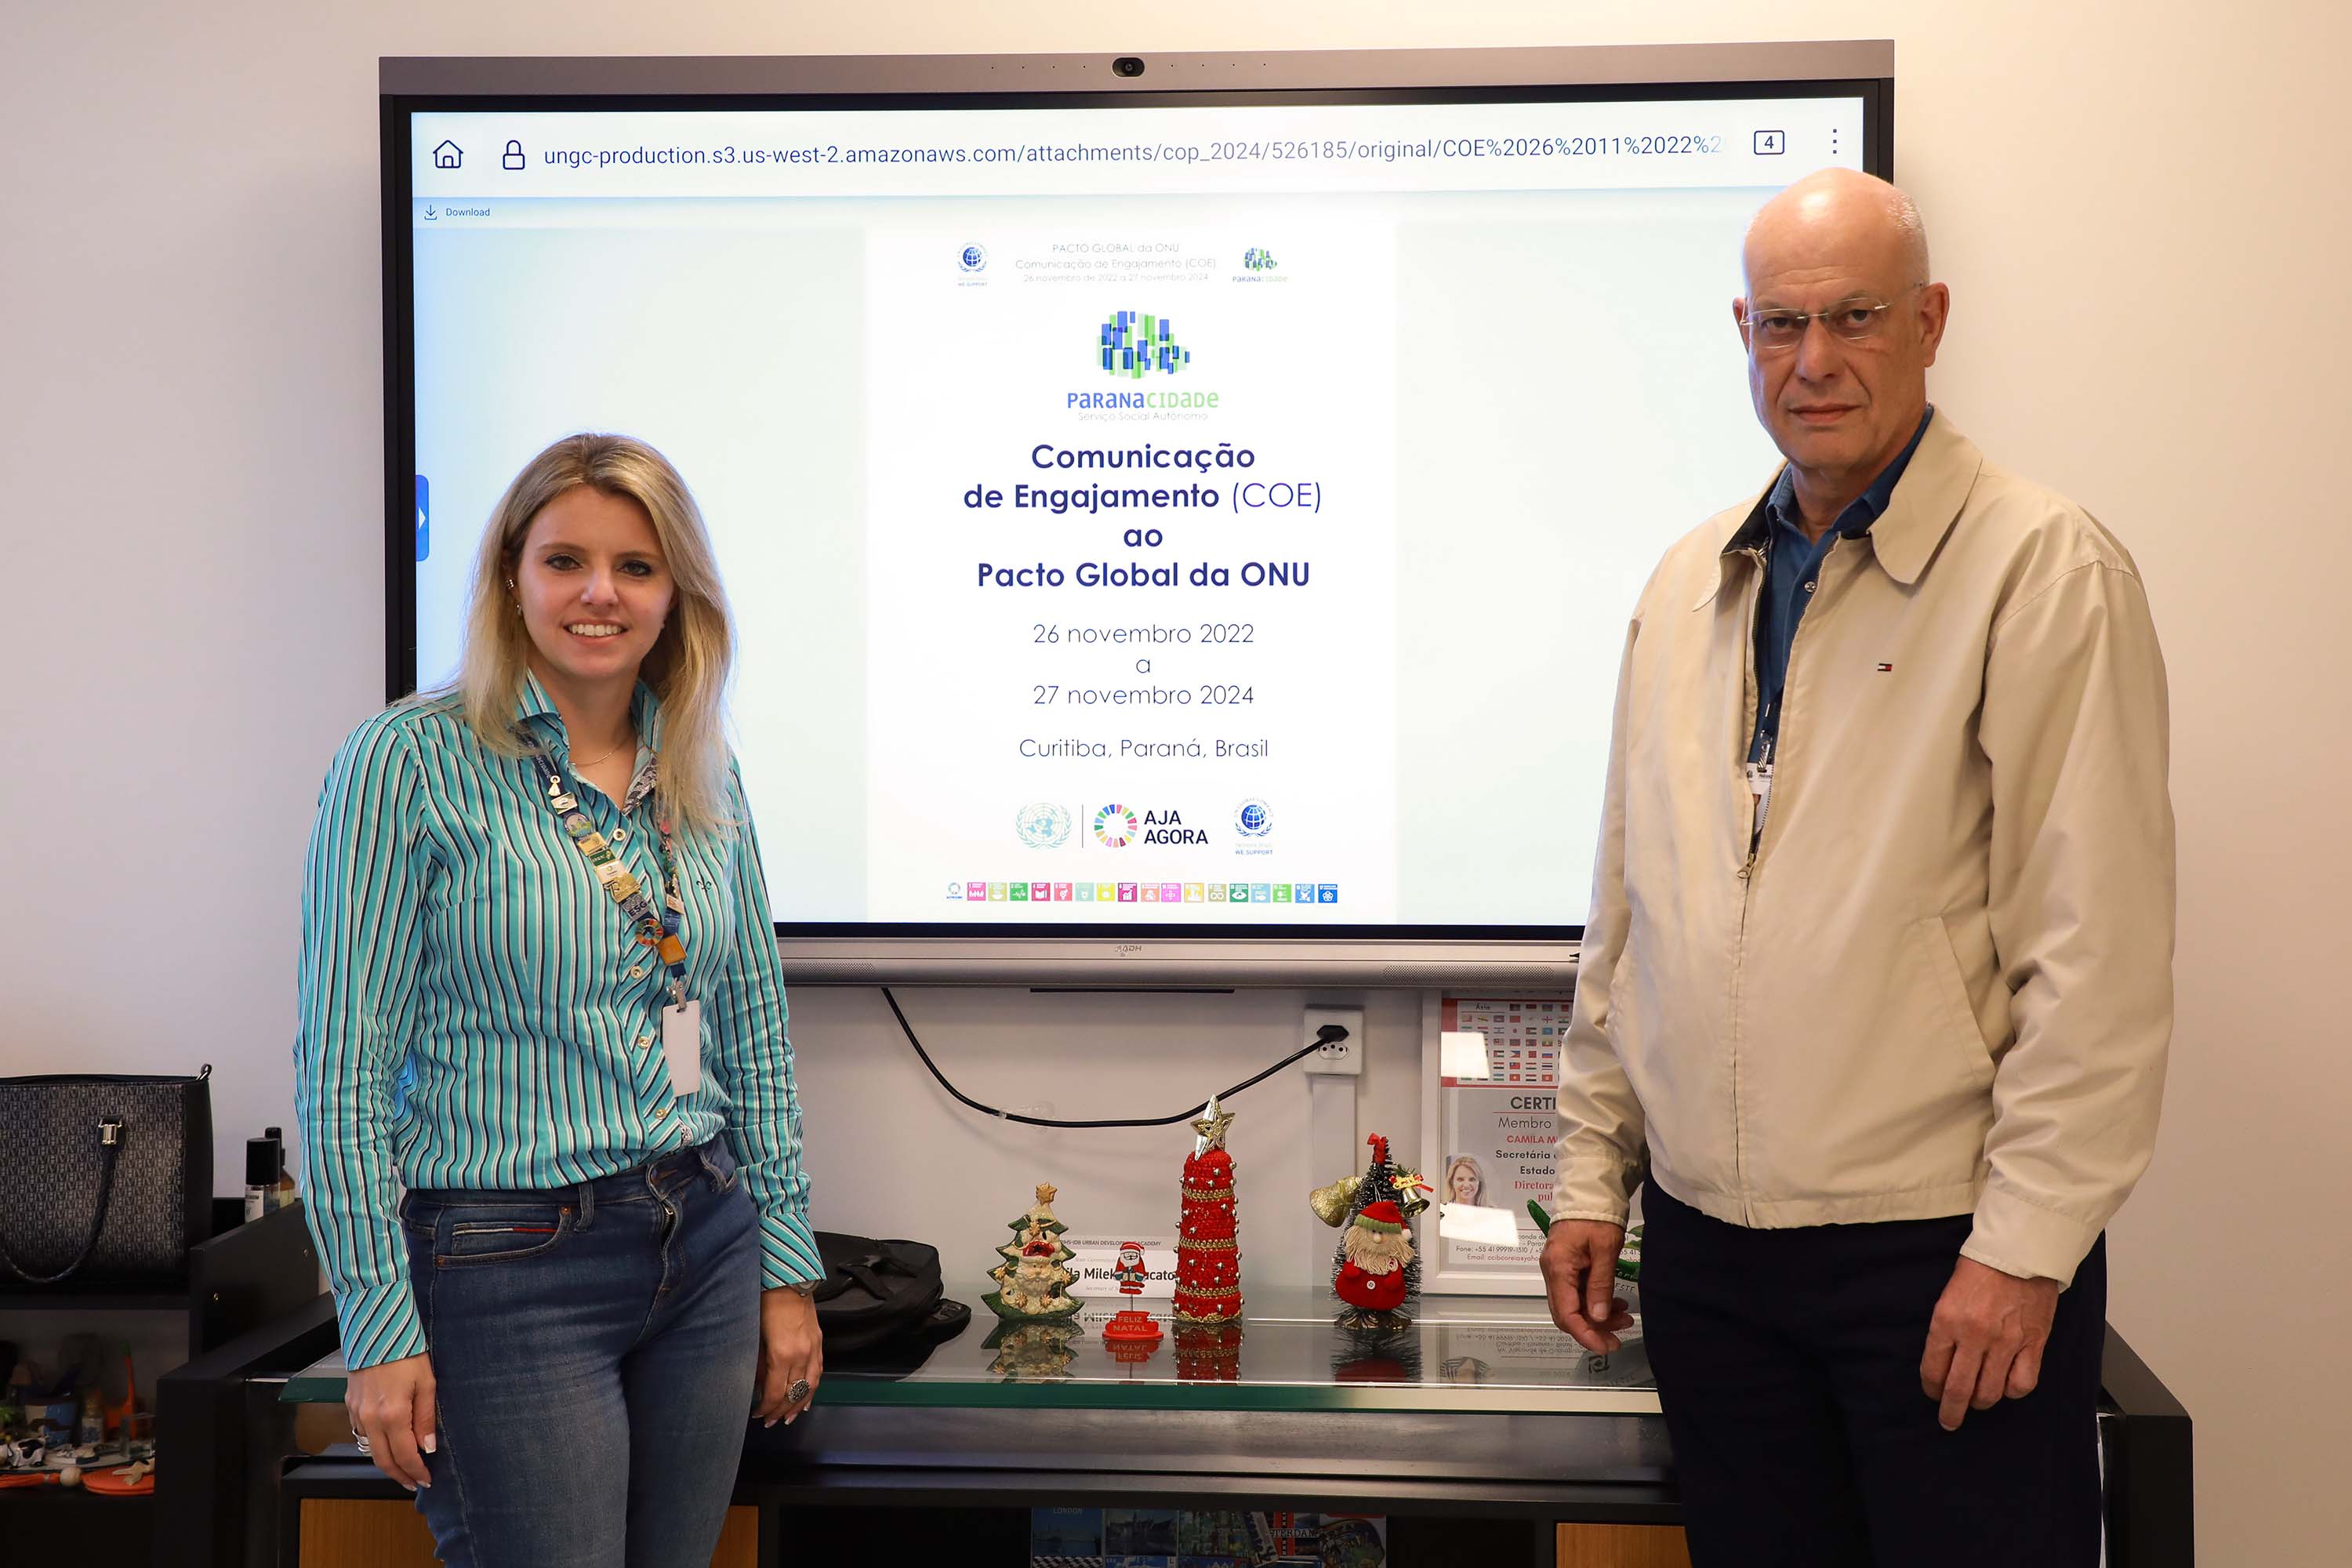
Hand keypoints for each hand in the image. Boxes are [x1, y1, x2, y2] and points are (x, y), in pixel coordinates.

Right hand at [345, 1352, 436, 1489]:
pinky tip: (387, 1443)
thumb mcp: (427, 1383)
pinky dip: (374, 1444)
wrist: (377, 1329)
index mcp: (392, 1414)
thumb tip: (428, 1447)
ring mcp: (356, 1412)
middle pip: (383, 1459)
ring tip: (402, 1468)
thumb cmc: (406, 1352)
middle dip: (399, 1475)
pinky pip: (360, 1433)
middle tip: (413, 1483)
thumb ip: (426, 1418)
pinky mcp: (350, 1404)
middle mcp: (370, 1418)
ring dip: (386, 1462)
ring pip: (369, 1449)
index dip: (416, 1471)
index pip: (404, 1455)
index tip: (426, 1479)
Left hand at [754, 1287, 822, 1427]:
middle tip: (769, 1421)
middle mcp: (801, 1355)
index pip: (775, 1392)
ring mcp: (813, 1349)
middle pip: (793, 1393)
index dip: (766, 1408)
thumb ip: (757, 1363)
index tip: (757, 1414)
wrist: (788, 1280)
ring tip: (789, 1417)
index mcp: (782, 1354)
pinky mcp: (819, 1342)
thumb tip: (757, 1384)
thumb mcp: (755, 1335)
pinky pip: (818, 1372)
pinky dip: (812, 1389)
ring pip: (809, 1387)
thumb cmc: (766, 1303)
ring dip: (798, 1405)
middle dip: (780, 1410)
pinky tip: (806, 1398)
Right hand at [1541, 1219, 1633, 1353]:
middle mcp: (1552, 1272)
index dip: (1585, 1334)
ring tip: (1625, 1316)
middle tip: (1620, 1335)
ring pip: (1573, 1305)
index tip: (1606, 1346)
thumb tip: (1597, 1317)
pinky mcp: (1566, 1266)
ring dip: (1597, 1316)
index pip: (1566, 1314)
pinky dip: (1595, 1302)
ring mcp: (1557, 1269)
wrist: (1589, 1190)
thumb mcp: (1605, 1249)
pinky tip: (1615, 1302)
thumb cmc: (1597, 1215)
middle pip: (1567, 1313)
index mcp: (1558, 1268)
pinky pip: (1577, 1293)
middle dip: (1593, 1328)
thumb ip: (1600, 1284)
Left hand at [1919, 1256, 2060, 1430]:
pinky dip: (2012, 1391)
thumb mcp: (1949, 1294)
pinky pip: (2022, 1384)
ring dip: (1980, 1403)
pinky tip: (2006, 1387)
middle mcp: (1974, 1336)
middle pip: (1959, 1389)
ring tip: (1977, 1402)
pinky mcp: (2033, 1344)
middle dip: (1950, 1411)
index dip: (1931, 1388)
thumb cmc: (1980, 1267)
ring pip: (1989, 1392)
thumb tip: (1945, 1360)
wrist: (2019, 1252)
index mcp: (1947, 1321)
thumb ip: (1946, 1328)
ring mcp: (2006, 1342)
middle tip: (1948, 1420)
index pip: (1933, 1369)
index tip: (1932, 1394)